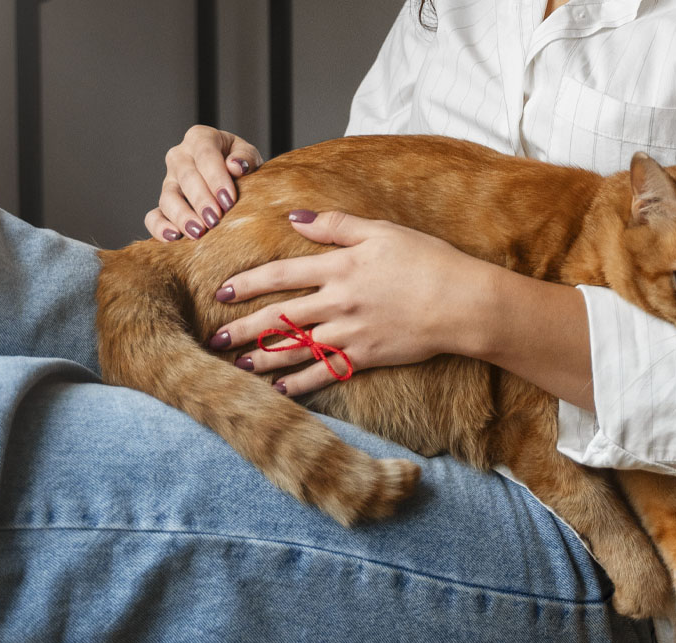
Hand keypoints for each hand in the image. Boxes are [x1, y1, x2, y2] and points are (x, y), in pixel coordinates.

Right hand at [146, 125, 263, 241]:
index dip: (216, 178)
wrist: (236, 180)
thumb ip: (246, 158)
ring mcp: (169, 181)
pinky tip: (174, 238)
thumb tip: (235, 165)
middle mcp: (180, 157)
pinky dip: (160, 227)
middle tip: (215, 219)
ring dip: (182, 216)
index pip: (205, 154)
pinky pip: (153, 216)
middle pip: (186, 177)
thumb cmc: (241, 166)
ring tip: (198, 232)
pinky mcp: (164, 204)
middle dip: (201, 200)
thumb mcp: (249, 156)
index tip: (228, 200)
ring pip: (168, 197)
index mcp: (200, 138)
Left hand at [210, 211, 490, 395]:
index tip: (222, 291)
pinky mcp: (365, 356)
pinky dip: (300, 384)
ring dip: (263, 359)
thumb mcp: (382, 231)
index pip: (280, 274)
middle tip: (214, 338)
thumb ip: (336, 226)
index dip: (248, 283)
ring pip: (295, 349)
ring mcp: (349, 333)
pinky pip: (324, 373)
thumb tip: (295, 218)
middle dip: (242, 329)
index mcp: (338, 267)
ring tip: (237, 368)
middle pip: (278, 317)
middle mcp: (337, 302)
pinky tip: (280, 391)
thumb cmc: (428, 261)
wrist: (461, 303)